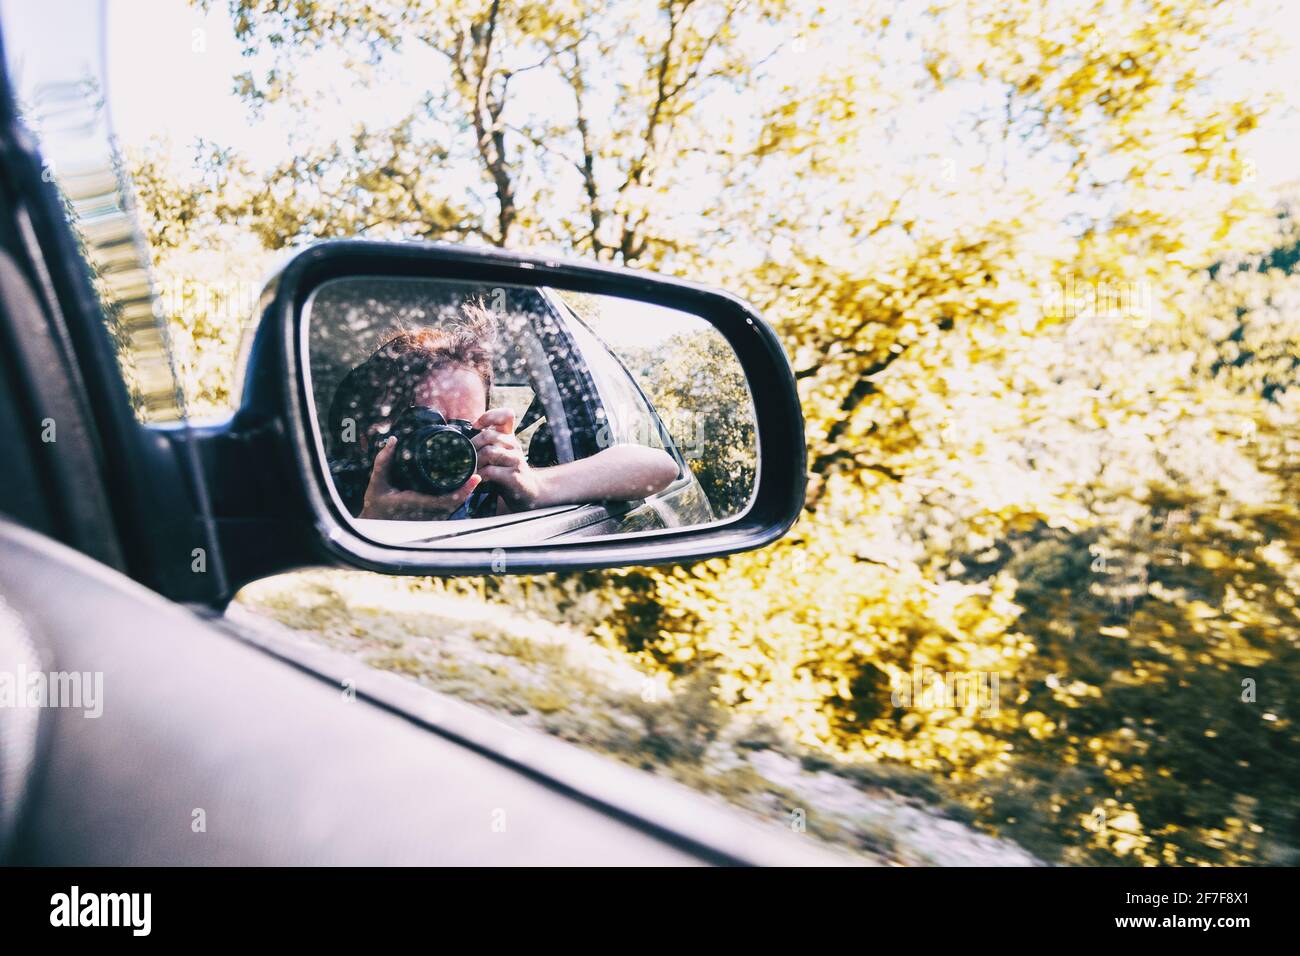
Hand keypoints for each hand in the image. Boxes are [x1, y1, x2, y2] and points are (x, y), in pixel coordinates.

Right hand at [358, 438, 480, 519]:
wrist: (375, 523)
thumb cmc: (376, 504)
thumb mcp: (376, 482)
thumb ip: (383, 461)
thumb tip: (393, 440)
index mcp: (413, 504)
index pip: (444, 500)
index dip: (462, 491)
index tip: (475, 478)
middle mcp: (425, 515)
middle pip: (455, 504)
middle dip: (469, 490)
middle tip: (478, 474)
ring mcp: (429, 520)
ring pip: (453, 509)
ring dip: (465, 495)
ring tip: (473, 478)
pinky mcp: (431, 520)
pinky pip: (449, 511)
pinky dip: (458, 500)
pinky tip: (464, 488)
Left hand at [472, 408, 541, 509]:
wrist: (527, 490)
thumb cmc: (507, 470)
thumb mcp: (499, 452)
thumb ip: (487, 442)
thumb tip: (462, 437)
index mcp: (509, 437)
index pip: (506, 415)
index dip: (489, 417)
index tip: (476, 427)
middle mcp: (514, 445)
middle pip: (488, 435)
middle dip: (473, 446)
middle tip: (467, 456)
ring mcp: (516, 460)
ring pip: (489, 452)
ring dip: (476, 461)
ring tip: (472, 469)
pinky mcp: (514, 476)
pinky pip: (492, 471)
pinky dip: (481, 474)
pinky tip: (479, 478)